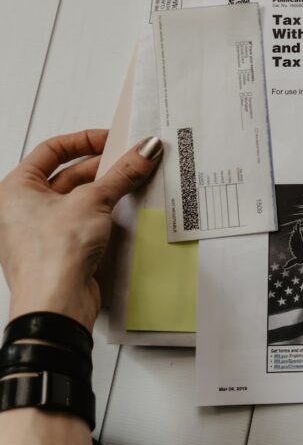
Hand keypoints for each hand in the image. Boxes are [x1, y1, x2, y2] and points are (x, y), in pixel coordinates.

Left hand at [0, 130, 161, 330]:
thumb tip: (144, 151)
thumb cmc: (51, 256)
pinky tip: (126, 210)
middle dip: (103, 167)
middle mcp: (23, 208)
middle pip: (68, 174)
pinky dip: (106, 213)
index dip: (84, 140)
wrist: (55, 304)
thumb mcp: (93, 201)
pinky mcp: (62, 250)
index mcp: (16, 188)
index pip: (51, 150)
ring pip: (80, 199)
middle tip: (133, 160)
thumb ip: (122, 173)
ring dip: (107, 190)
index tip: (113, 139)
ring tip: (134, 182)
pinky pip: (86, 221)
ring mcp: (42, 230)